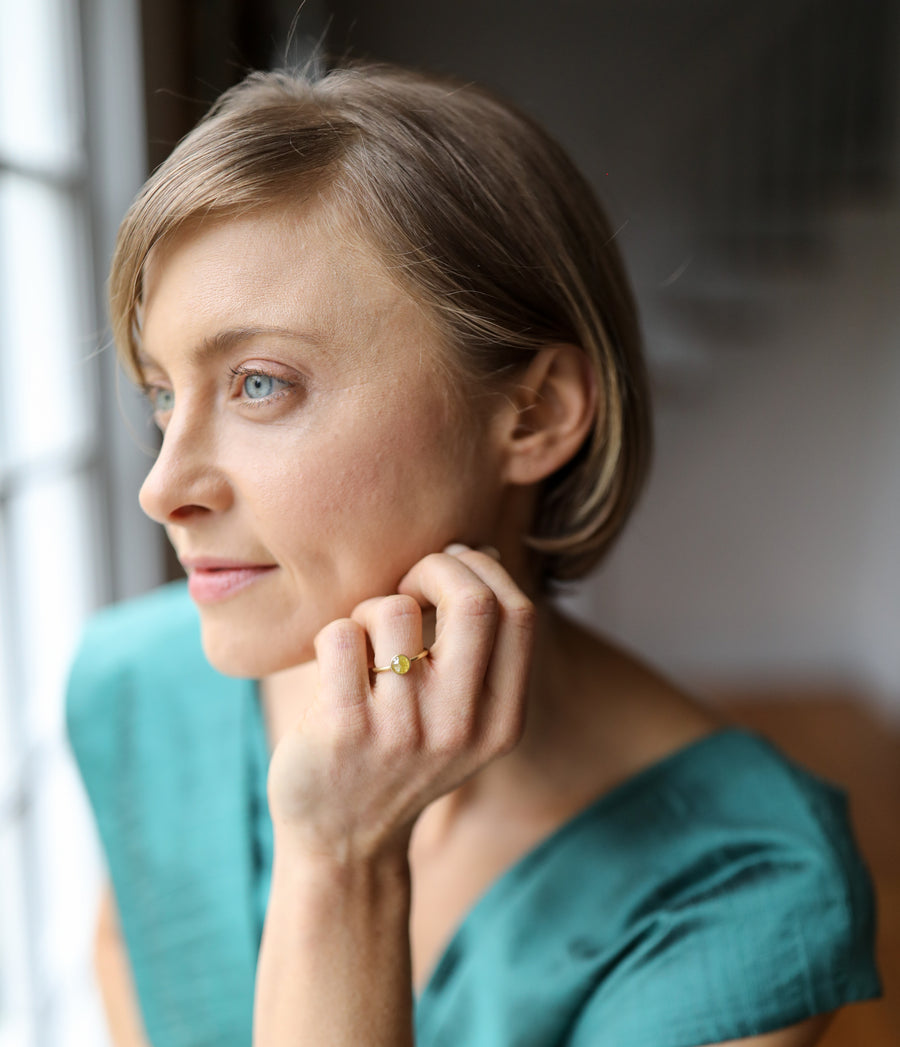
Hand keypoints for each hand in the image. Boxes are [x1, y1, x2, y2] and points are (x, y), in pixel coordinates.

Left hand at [265, 545, 535, 864]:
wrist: (342, 843)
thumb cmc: (399, 756)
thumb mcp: (463, 720)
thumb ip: (479, 649)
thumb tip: (480, 551)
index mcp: (502, 720)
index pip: (520, 612)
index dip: (483, 571)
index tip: (450, 570)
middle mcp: (462, 726)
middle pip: (473, 601)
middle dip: (435, 566)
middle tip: (407, 581)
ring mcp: (403, 731)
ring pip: (393, 611)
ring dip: (370, 609)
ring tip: (363, 644)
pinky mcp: (345, 730)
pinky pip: (340, 635)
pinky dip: (333, 633)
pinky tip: (336, 667)